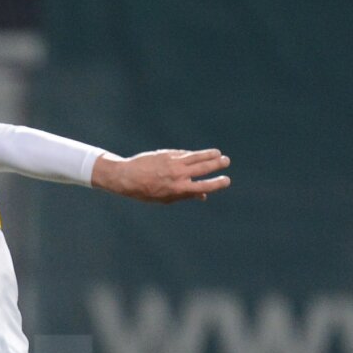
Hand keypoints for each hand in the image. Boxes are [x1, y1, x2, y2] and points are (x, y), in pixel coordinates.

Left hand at [92, 148, 230, 202]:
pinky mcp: (168, 154)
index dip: (217, 183)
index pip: (203, 186)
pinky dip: (193, 154)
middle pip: (203, 168)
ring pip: (196, 156)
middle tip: (226, 161)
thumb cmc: (145, 192)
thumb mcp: (165, 199)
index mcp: (178, 189)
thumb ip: (185, 196)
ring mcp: (173, 162)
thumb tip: (204, 196)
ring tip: (218, 153)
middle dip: (217, 164)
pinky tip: (199, 154)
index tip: (226, 180)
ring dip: (209, 154)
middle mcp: (178, 175)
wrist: (126, 177)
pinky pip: (184, 153)